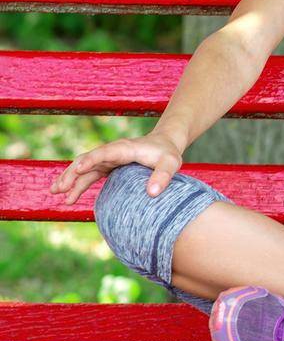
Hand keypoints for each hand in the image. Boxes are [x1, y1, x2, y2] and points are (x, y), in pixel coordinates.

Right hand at [50, 132, 185, 205]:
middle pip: (87, 160)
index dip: (91, 160)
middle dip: (72, 173)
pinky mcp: (107, 167)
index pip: (104, 153)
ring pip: (83, 168)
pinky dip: (77, 184)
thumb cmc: (167, 153)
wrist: (163, 144)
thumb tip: (152, 193)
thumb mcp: (171, 163)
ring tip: (55, 192)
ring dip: (69, 179)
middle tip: (60, 188)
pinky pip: (88, 175)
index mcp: (125, 148)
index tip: (78, 169)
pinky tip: (68, 196)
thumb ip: (163, 175)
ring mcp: (107, 159)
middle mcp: (112, 152)